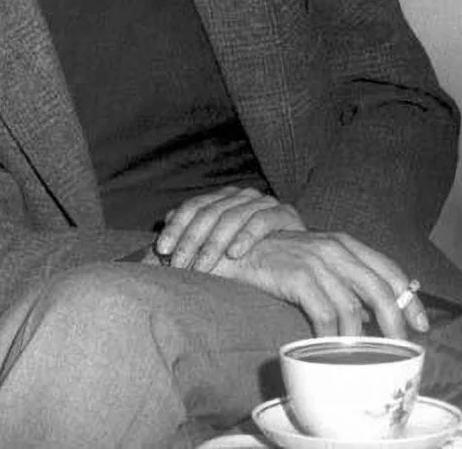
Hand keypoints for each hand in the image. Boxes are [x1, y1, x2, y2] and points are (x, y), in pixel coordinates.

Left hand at [154, 185, 304, 271]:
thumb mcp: (219, 246)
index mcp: (224, 197)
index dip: (176, 227)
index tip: (162, 251)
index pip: (194, 206)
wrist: (299, 258)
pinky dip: (246, 237)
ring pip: (232, 216)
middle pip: (210, 212)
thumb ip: (194, 233)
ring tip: (202, 267)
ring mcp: (264, 201)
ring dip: (214, 244)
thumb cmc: (253, 254)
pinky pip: (262, 221)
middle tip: (179, 266)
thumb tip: (166, 220)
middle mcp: (242, 195)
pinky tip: (235, 254)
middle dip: (191, 240)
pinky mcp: (285, 213)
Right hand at [211, 228, 428, 338]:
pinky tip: (331, 350)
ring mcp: (315, 260)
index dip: (410, 299)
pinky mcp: (296, 275)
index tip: (422, 326)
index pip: (389, 269)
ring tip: (363, 359)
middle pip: (380, 288)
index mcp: (344, 242)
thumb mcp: (316, 260)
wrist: (233, 248)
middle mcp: (334, 248)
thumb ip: (345, 277)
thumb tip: (378, 309)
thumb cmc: (277, 258)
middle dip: (396, 323)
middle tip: (401, 349)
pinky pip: (325, 314)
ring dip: (362, 339)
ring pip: (354, 307)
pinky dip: (332, 337)